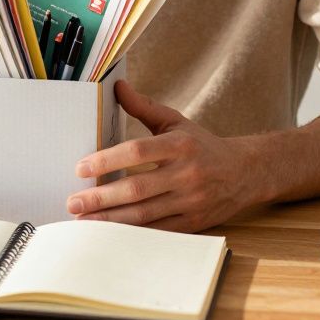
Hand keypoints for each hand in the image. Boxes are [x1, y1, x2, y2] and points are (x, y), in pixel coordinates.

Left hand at [67, 80, 259, 231]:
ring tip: (83, 220)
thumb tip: (117, 86)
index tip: (80, 168)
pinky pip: (158, 231)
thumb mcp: (176, 122)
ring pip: (145, 215)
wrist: (246, 172)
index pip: (137, 151)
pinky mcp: (194, 223)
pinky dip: (132, 234)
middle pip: (137, 188)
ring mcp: (192, 202)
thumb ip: (144, 106)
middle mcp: (187, 174)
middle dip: (101, 198)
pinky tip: (110, 233)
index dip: (107, 160)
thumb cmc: (202, 145)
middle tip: (72, 202)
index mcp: (180, 145)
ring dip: (110, 220)